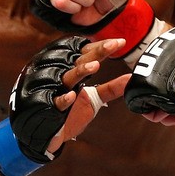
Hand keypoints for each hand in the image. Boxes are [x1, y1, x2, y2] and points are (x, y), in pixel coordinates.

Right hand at [0, 36, 128, 175]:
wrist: (42, 133)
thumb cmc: (68, 111)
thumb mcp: (92, 99)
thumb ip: (109, 88)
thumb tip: (131, 79)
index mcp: (68, 69)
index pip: (83, 52)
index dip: (100, 46)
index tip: (119, 42)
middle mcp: (59, 75)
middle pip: (78, 59)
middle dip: (96, 52)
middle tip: (114, 45)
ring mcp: (51, 90)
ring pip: (66, 77)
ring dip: (80, 71)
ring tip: (95, 66)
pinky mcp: (44, 107)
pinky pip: (54, 102)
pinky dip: (63, 99)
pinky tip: (72, 96)